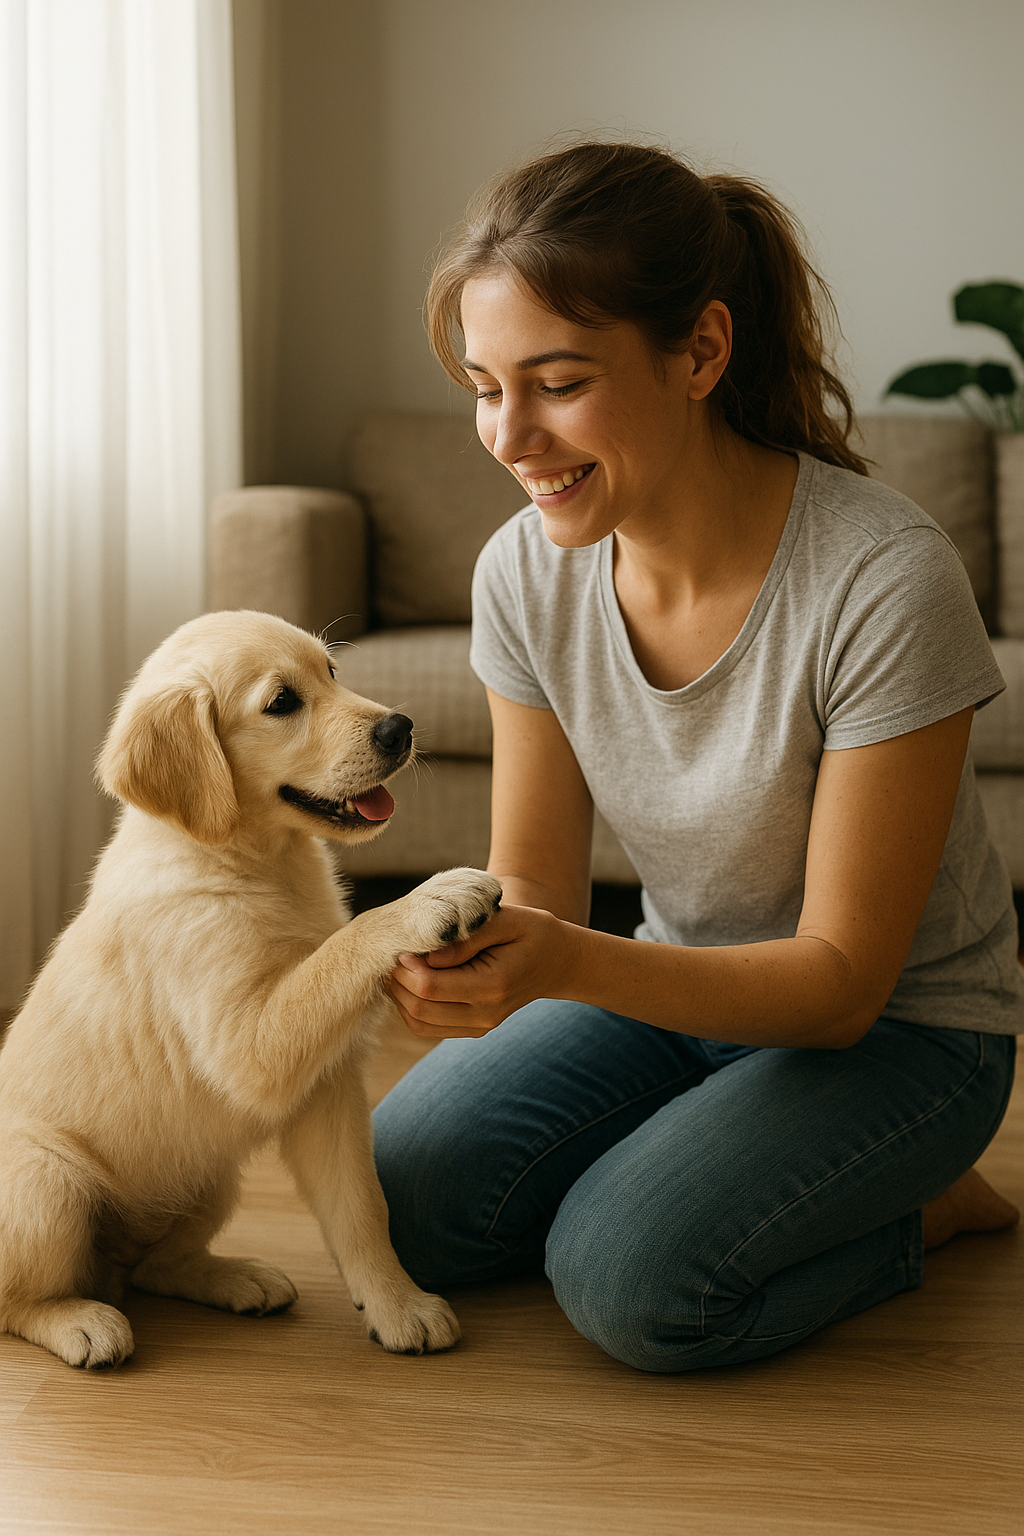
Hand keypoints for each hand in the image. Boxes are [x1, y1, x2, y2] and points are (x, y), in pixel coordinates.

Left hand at [386, 903, 576, 1039]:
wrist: (557, 961)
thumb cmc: (532, 932)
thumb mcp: (507, 920)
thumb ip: (467, 937)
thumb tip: (427, 955)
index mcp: (493, 985)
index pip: (431, 986)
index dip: (407, 967)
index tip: (403, 945)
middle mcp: (485, 1013)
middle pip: (419, 1009)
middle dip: (398, 981)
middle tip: (395, 953)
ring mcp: (479, 1026)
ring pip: (418, 1023)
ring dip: (400, 996)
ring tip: (402, 967)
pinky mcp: (472, 1029)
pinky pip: (428, 1027)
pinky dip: (411, 1007)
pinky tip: (413, 981)